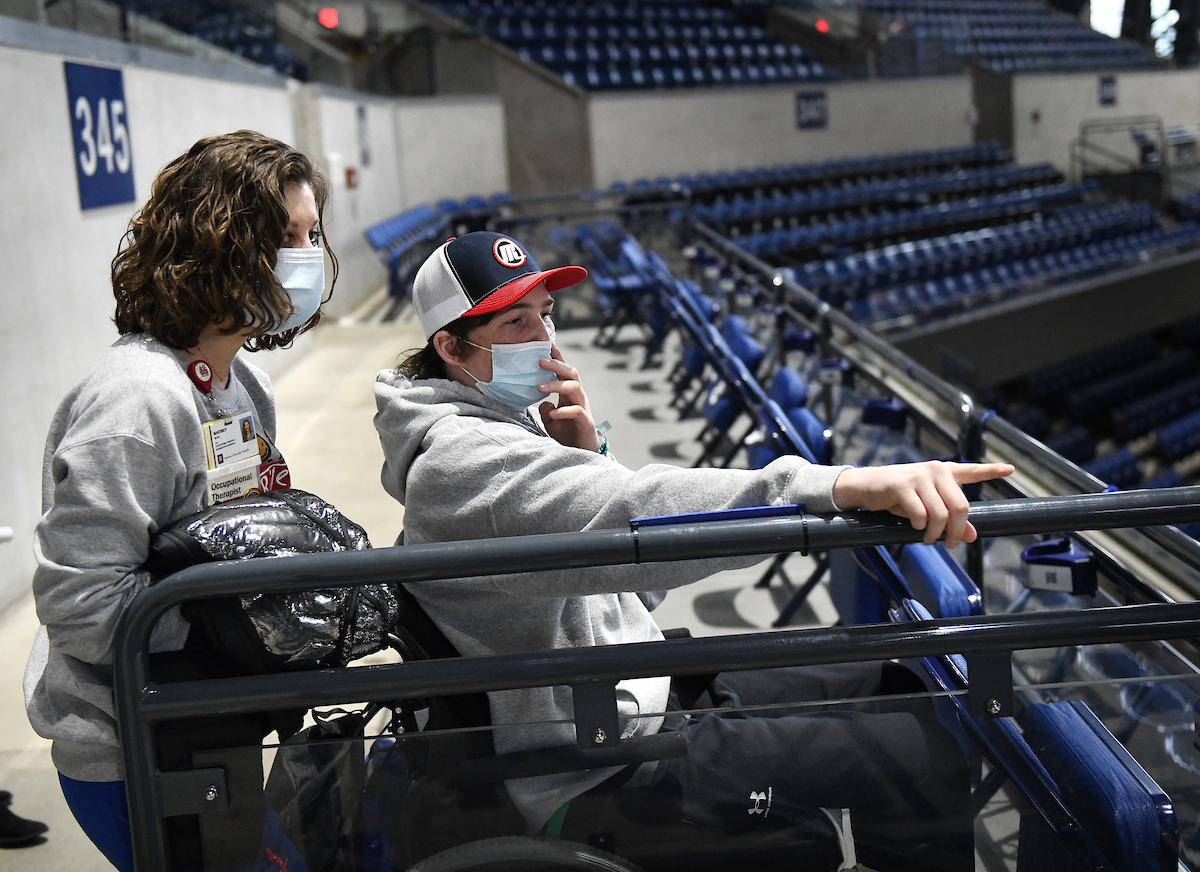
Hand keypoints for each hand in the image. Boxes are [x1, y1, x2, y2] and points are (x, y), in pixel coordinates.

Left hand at [538, 347, 601, 451]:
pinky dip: (564, 411)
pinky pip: (577, 411)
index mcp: (569, 394)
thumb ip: (545, 408)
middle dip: (557, 364)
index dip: (557, 358)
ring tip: (540, 387)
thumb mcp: (550, 420)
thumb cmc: (567, 434)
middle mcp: (578, 397)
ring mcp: (583, 408)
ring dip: (557, 385)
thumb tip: (542, 401)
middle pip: (571, 373)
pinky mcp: (586, 422)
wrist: (581, 452)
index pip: (564, 372)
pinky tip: (552, 413)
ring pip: (575, 387)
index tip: (546, 346)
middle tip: (540, 361)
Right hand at [831, 461, 1013, 547]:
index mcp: (944, 473)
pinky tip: (914, 527)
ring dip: (935, 533)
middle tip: (950, 543)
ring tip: (928, 538)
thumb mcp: (926, 507)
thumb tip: (972, 535)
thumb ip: (950, 518)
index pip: (971, 471)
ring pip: (940, 514)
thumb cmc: (897, 497)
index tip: (1009, 469)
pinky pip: (920, 513)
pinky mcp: (902, 484)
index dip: (991, 471)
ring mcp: (919, 476)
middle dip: (955, 531)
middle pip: (960, 506)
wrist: (865, 488)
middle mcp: (935, 470)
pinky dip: (918, 526)